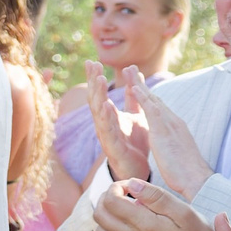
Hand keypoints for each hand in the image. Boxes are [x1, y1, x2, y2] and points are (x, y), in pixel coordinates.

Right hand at [85, 61, 150, 183]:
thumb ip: (134, 98)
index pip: (99, 94)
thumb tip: (134, 77)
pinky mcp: (112, 147)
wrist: (138, 170)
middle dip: (93, 82)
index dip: (95, 78)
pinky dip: (106, 117)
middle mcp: (103, 124)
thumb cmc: (134, 144)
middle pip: (95, 100)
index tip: (92, 61)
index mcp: (108, 117)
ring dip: (98, 95)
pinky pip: (108, 130)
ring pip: (98, 113)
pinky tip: (106, 105)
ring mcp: (106, 136)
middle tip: (92, 64)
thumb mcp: (136, 116)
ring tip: (98, 79)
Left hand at [130, 67, 213, 199]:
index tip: (138, 84)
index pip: (159, 108)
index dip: (148, 95)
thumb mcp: (177, 153)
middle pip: (155, 98)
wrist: (197, 180)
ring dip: (139, 84)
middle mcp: (173, 121)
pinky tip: (133, 88)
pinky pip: (151, 110)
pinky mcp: (164, 130)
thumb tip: (168, 147)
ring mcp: (170, 124)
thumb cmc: (187, 173)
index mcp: (175, 128)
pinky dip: (142, 97)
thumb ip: (171, 146)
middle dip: (142, 84)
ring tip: (128, 71)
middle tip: (130, 69)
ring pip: (152, 99)